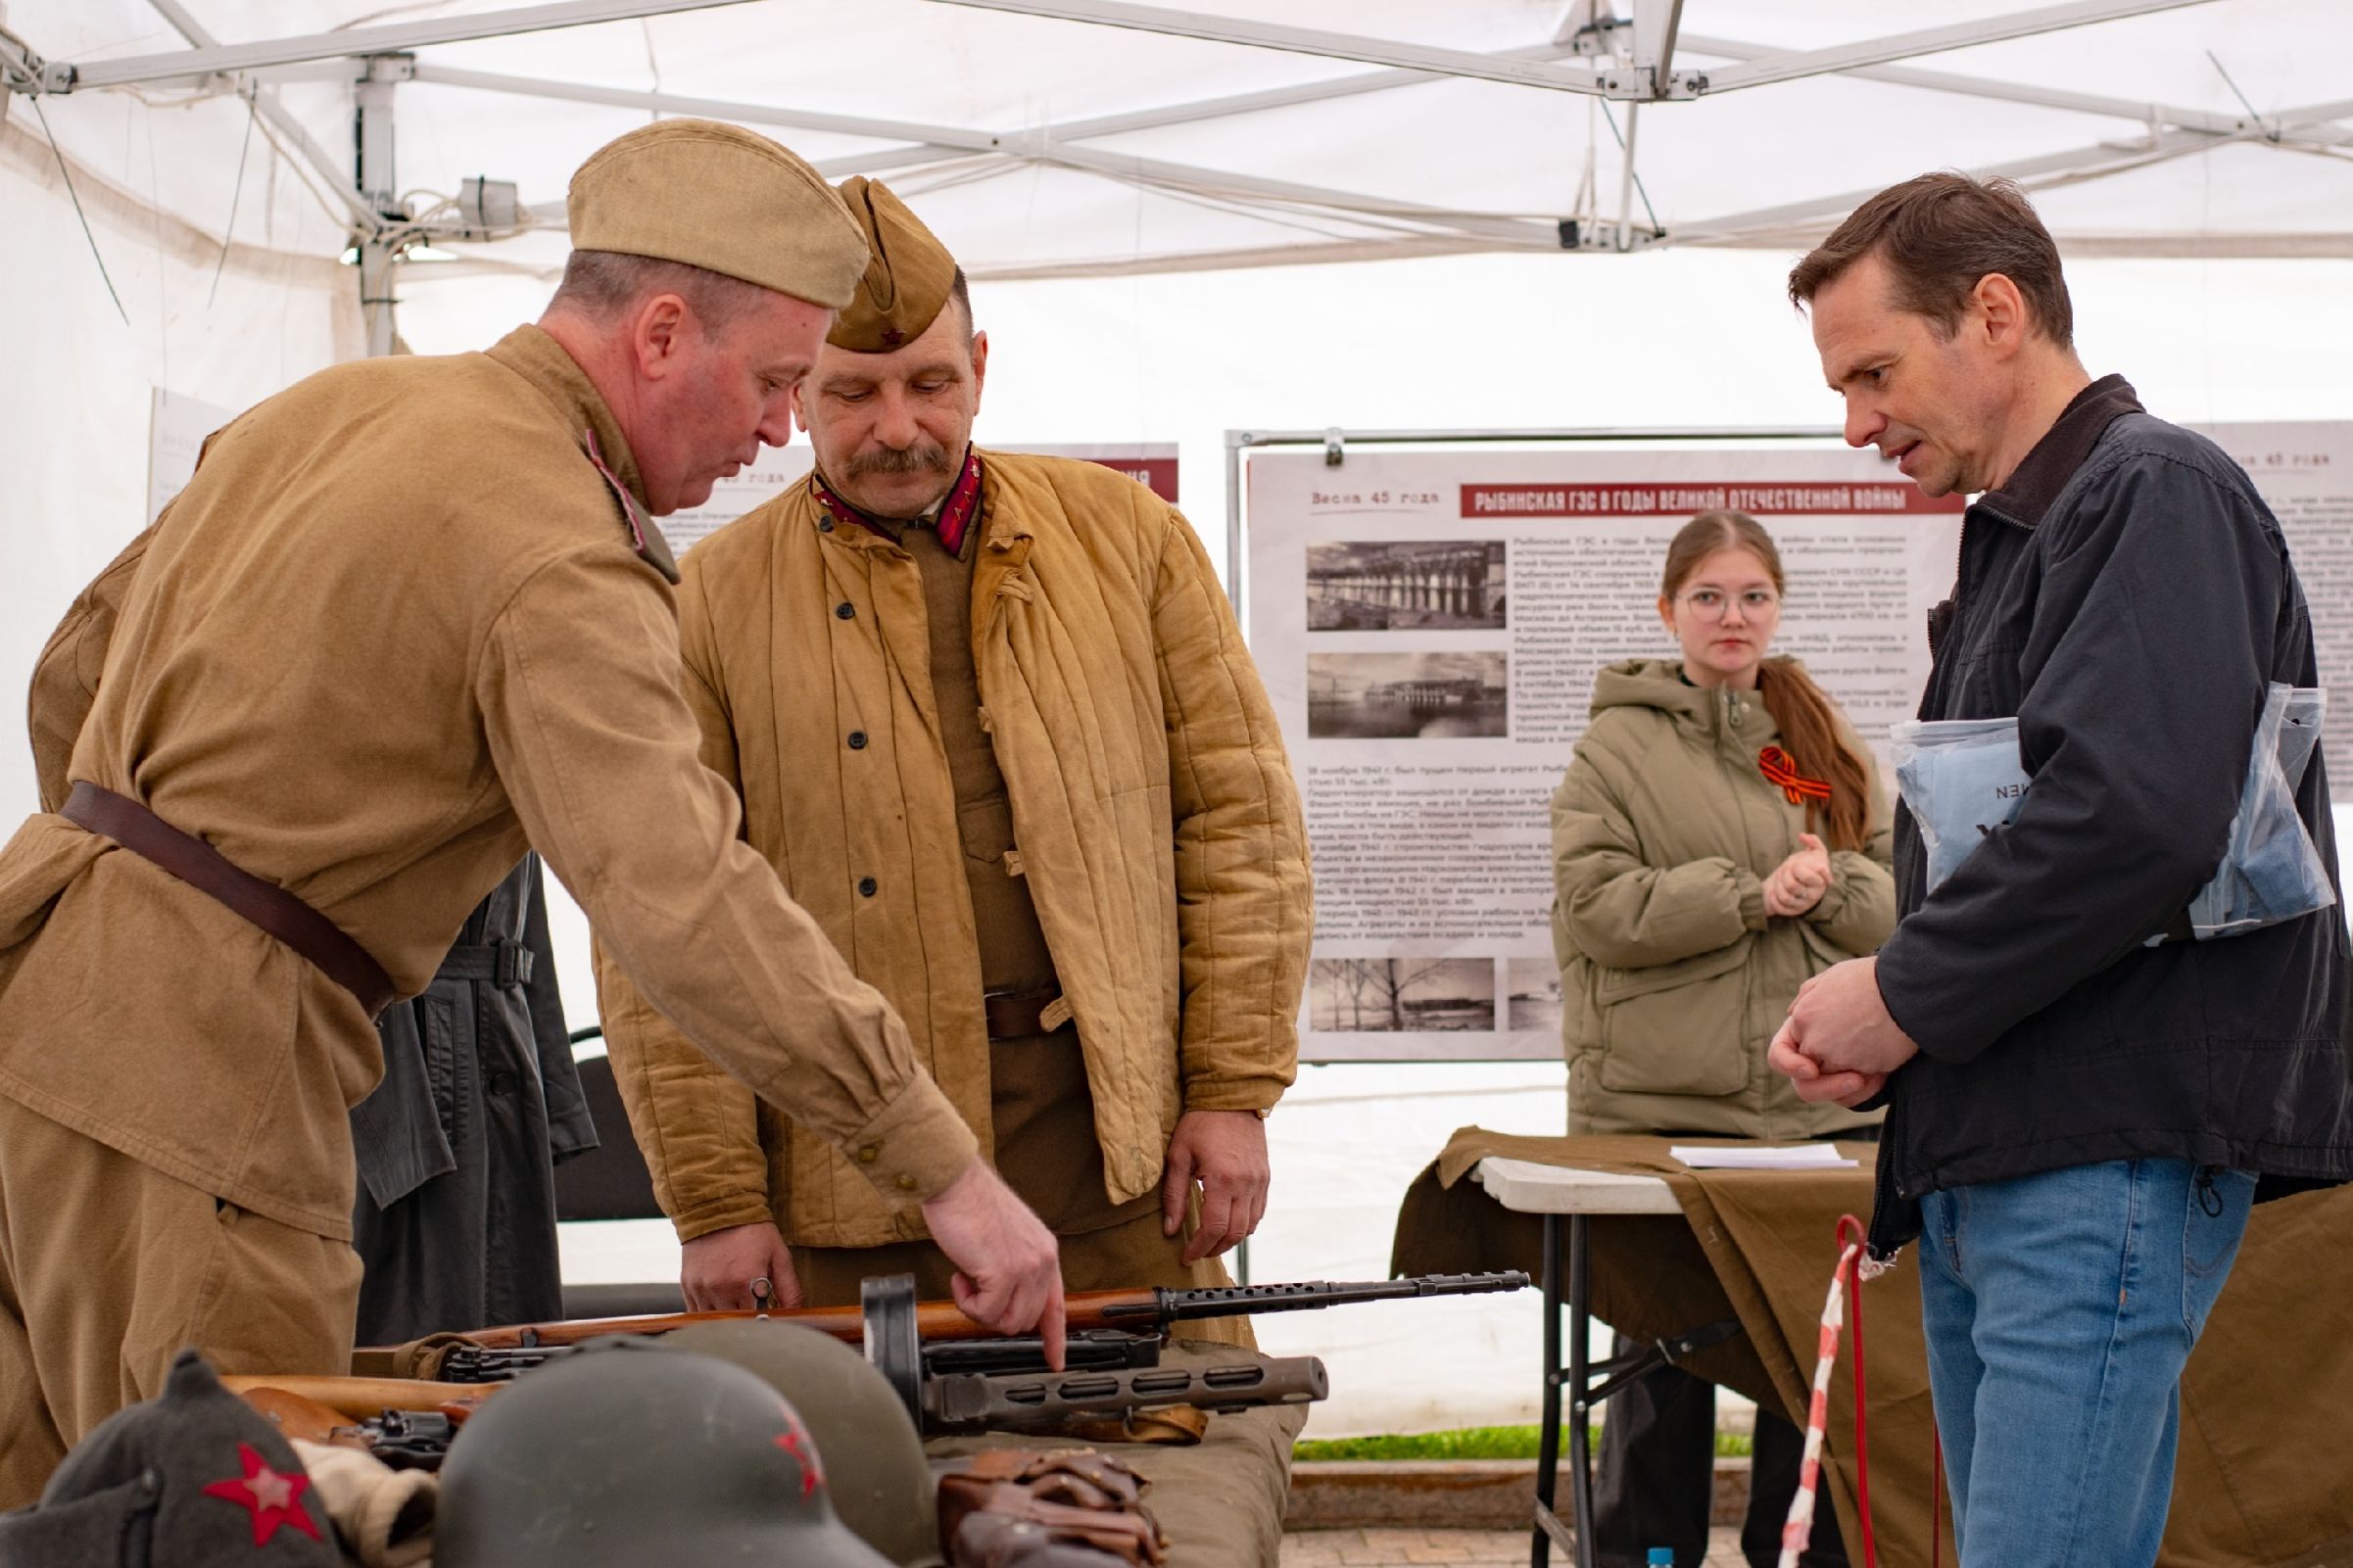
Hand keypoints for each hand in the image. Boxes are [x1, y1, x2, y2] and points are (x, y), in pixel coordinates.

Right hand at [679, 1220, 799, 1312]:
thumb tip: (795, 1314)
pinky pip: (696, 1313)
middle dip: (747, 1321)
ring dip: (727, 1318)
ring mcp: (702, 1288)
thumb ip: (789, 1288)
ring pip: (715, 1321)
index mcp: (747, 1281)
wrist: (718, 1208)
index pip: (759, 1320)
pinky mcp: (688, 1286)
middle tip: (754, 1311)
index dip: (766, 1321)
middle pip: (736, 1323)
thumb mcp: (779, 1255)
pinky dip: (709, 1313)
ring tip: (737, 1303)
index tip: (770, 1318)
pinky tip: (720, 1302)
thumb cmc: (753, 1231)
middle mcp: (721, 1288)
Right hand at [921, 1157, 1066, 1367]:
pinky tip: (961, 1275)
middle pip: (1024, 1321)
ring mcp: (1026, 1268)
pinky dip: (966, 1302)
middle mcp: (1043, 1261)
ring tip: (967, 1280)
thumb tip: (1004, 1300)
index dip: (1056, 1339)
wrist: (956, 1183)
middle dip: (994, 1313)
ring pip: (1005, 1322)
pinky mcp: (1003, 1273)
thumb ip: (1016, 1266)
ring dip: (979, 1309)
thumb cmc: (972, 1204)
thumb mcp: (1007, 1238)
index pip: (1058, 1306)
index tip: (1056, 1362)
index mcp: (1046, 1252)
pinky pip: (984, 1313)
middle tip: (974, 1289)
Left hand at [1161, 1110, 1270, 1264]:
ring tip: (1211, 1242)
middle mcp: (1246, 1184)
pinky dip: (1245, 1225)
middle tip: (1196, 1253)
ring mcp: (1259, 1182)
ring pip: (1249, 1226)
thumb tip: (1170, 1229)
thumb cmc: (1200, 1123)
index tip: (1186, 1256)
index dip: (1198, 1248)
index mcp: (1222, 1179)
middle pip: (1234, 1233)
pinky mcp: (1265, 1177)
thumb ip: (1174, 1196)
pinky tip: (1229, 1224)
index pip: (1213, 1228)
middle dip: (1213, 1249)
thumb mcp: (1179, 1156)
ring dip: (1230, 1240)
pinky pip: (1259, 1212)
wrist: (1232, 1098)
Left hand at [1762, 832, 1833, 918]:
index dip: (1798, 868)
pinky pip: (1781, 908)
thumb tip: (1802, 835)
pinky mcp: (1795, 912)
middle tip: (1785, 870)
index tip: (1795, 865)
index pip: (1809, 877)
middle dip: (1784, 875)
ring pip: (1785, 897)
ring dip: (1778, 886)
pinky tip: (1774, 891)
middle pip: (1792, 885)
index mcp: (1822, 881)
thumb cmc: (1808, 865)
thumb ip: (1814, 841)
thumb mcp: (1815, 852)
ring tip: (1779, 879)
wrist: (1801, 883)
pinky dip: (1774, 899)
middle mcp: (1815, 894)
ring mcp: (1805, 904)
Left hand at [1768, 956, 1916, 1105]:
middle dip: (1829, 1079)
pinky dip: (1871, 1082)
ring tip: (1875, 1055)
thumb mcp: (1831, 978)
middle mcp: (1813, 1040)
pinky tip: (1884, 1063)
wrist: (1907, 989)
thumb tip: (1793, 1015)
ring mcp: (1835, 1057)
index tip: (1810, 1070)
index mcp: (1802, 1017)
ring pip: (1837, 1081)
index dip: (1791, 1065)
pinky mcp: (1861, 1070)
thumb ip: (1808, 999)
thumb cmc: (1873, 979)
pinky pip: (1860, 1089)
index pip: (1782, 1054)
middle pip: (1810, 1075)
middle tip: (1854, 1076)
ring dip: (1855, 1076)